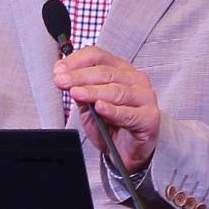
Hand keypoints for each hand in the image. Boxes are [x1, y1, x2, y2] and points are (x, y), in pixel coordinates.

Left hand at [53, 45, 160, 166]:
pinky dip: (112, 110)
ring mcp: (145, 97)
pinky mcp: (149, 117)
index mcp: (121, 70)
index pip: (98, 56)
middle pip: (105, 72)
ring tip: (76, 93)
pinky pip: (128, 113)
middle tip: (61, 81)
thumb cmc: (111, 125)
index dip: (77, 61)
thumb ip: (80, 91)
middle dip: (79, 77)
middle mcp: (135, 79)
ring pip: (115, 91)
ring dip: (92, 92)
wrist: (126, 152)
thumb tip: (65, 78)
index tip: (59, 70)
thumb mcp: (89, 106)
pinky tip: (100, 107)